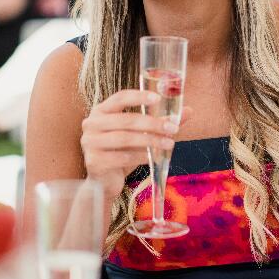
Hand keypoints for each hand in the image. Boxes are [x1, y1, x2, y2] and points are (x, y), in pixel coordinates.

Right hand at [81, 89, 189, 203]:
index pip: (120, 98)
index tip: (158, 99)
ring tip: (170, 143)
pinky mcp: (94, 161)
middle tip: (173, 128)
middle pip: (126, 120)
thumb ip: (161, 121)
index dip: (139, 96)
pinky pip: (123, 157)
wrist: (105, 181)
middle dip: (153, 123)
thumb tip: (189, 110)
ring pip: (126, 138)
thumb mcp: (141, 135)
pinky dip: (141, 156)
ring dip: (151, 141)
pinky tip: (153, 157)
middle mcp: (91, 124)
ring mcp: (90, 143)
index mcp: (101, 111)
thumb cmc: (123, 152)